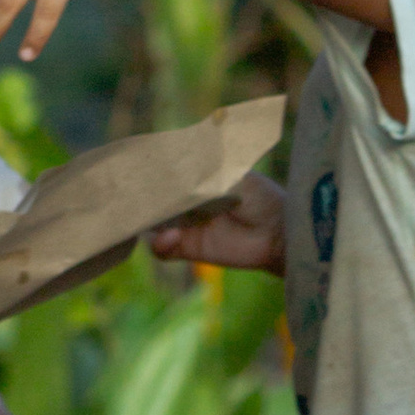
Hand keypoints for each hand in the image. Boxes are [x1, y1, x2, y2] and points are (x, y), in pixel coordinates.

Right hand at [149, 170, 287, 270]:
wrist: (278, 232)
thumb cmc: (259, 196)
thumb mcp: (229, 174)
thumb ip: (199, 170)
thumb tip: (169, 165)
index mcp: (193, 178)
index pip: (162, 173)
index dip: (148, 171)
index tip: (137, 167)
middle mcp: (183, 201)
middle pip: (151, 199)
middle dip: (141, 197)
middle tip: (136, 195)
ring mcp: (183, 225)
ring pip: (150, 224)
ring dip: (147, 221)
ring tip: (157, 218)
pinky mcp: (188, 249)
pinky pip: (162, 250)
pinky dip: (160, 244)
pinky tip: (172, 237)